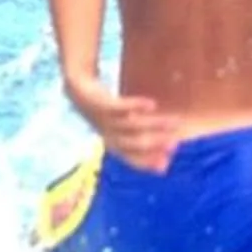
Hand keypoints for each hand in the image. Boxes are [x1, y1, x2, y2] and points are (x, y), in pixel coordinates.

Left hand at [64, 71, 182, 172]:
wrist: (77, 88)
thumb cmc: (104, 111)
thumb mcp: (119, 126)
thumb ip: (139, 138)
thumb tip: (165, 153)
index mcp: (112, 143)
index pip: (131, 158)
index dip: (148, 162)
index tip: (167, 163)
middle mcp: (108, 134)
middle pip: (134, 142)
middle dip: (156, 144)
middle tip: (175, 143)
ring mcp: (104, 118)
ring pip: (132, 125)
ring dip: (154, 124)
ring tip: (173, 121)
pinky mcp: (100, 102)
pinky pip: (120, 106)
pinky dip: (137, 106)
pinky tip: (153, 104)